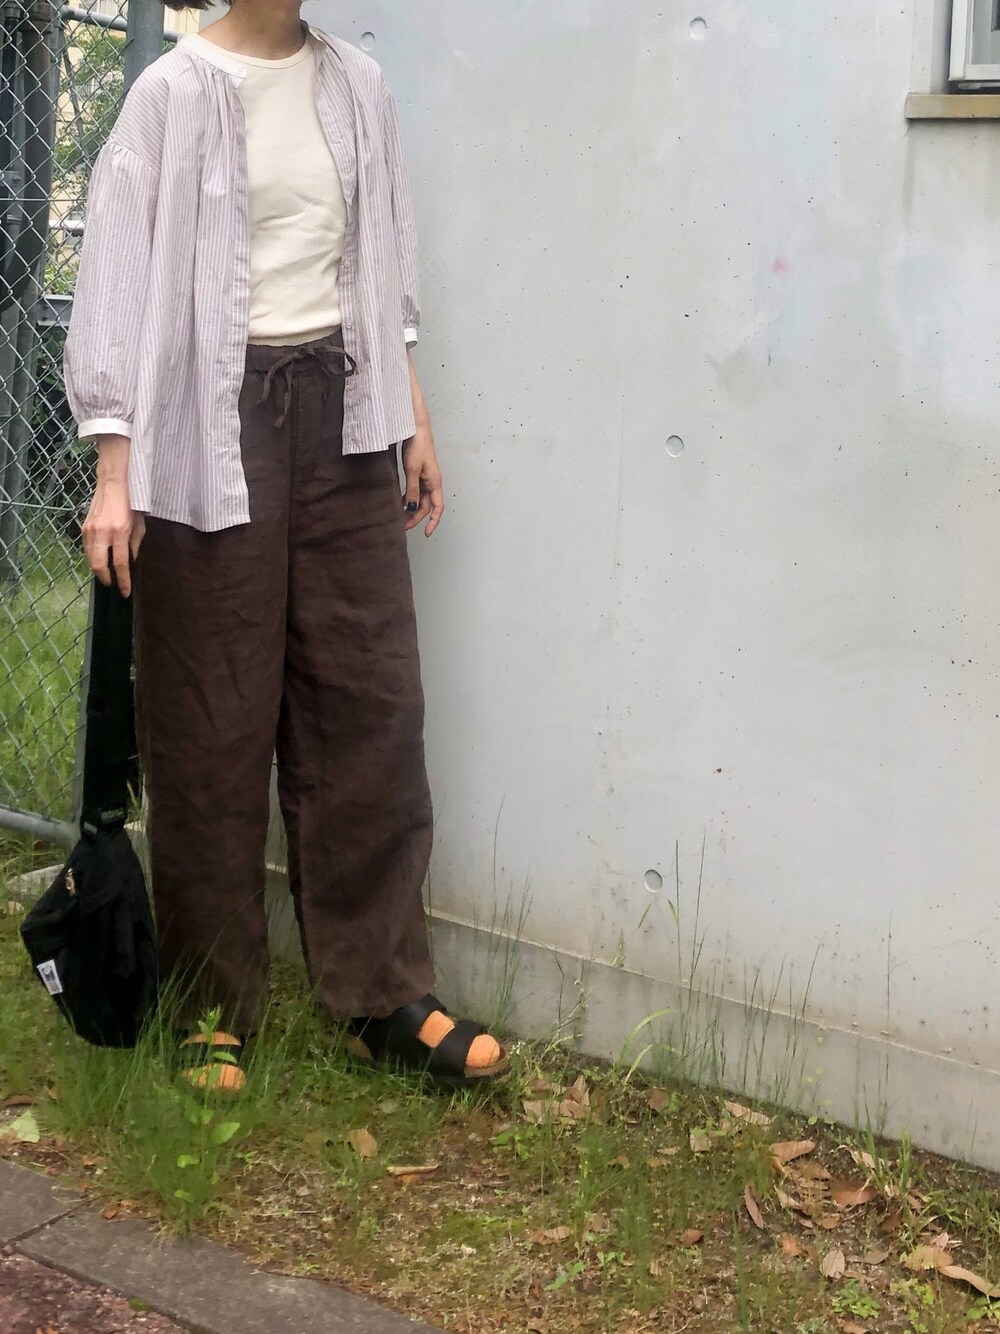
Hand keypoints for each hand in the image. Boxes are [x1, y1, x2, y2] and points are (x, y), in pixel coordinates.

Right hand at [80, 435, 144, 596]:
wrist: (113, 484)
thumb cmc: (130, 503)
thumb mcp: (139, 525)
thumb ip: (135, 545)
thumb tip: (130, 562)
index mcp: (119, 532)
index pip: (120, 564)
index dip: (123, 581)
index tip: (126, 592)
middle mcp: (102, 533)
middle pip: (99, 565)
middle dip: (106, 578)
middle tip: (114, 584)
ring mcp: (90, 530)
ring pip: (90, 558)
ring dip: (99, 569)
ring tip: (108, 574)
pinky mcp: (84, 527)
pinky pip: (86, 548)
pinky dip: (93, 557)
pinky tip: (101, 559)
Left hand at [401, 419, 444, 536]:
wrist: (415, 428)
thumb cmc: (417, 445)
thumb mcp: (412, 470)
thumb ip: (413, 490)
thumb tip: (412, 508)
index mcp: (435, 482)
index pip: (437, 508)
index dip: (433, 522)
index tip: (426, 533)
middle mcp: (432, 482)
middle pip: (427, 506)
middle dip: (416, 518)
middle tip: (403, 526)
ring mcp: (426, 478)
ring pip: (421, 499)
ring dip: (412, 509)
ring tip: (400, 517)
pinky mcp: (419, 473)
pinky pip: (416, 491)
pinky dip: (410, 499)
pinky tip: (401, 502)